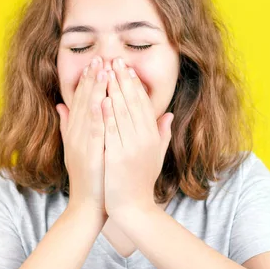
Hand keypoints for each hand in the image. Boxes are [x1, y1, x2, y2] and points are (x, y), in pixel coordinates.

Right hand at [56, 56, 108, 217]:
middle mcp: (75, 135)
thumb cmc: (89, 177)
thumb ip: (67, 126)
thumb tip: (60, 105)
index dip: (87, 81)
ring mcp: (81, 144)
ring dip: (95, 89)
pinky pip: (94, 130)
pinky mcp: (89, 154)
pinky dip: (96, 113)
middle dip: (92, 78)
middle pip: (83, 101)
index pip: (80, 102)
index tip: (95, 63)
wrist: (88, 205)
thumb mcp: (75, 148)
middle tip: (100, 58)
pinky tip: (101, 98)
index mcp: (75, 133)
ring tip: (102, 69)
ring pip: (88, 111)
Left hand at [102, 57, 173, 217]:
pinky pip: (111, 132)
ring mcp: (131, 148)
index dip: (134, 84)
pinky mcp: (117, 157)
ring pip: (121, 113)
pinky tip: (100, 99)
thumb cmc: (142, 181)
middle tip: (114, 60)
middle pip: (132, 103)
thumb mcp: (156, 156)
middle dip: (122, 80)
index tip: (126, 67)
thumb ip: (162, 133)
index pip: (143, 104)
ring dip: (112, 90)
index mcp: (152, 137)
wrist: (133, 208)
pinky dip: (106, 114)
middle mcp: (144, 140)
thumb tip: (168, 114)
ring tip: (105, 71)